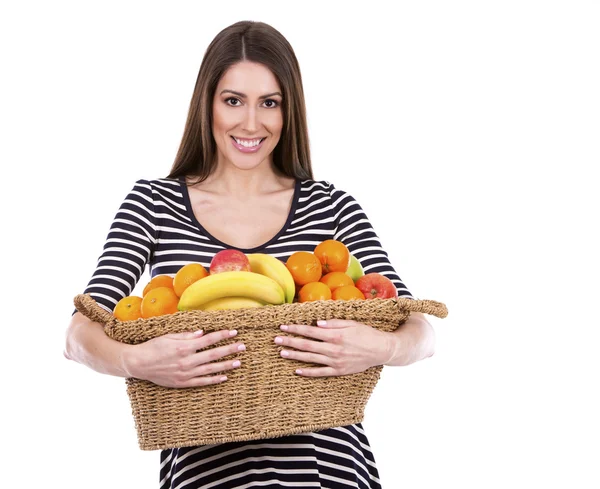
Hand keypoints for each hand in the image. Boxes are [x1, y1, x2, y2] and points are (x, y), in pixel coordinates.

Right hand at [124, 329, 244, 387]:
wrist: (138, 364)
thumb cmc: (153, 347)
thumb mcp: (168, 337)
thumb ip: (186, 335)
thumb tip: (202, 332)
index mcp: (184, 347)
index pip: (208, 340)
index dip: (222, 335)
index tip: (234, 332)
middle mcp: (187, 360)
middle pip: (213, 354)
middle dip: (229, 350)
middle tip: (243, 347)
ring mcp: (186, 373)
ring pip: (211, 369)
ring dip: (226, 365)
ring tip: (238, 362)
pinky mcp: (183, 383)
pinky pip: (202, 382)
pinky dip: (214, 380)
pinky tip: (224, 377)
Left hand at [274, 319, 394, 376]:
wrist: (381, 350)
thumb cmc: (366, 333)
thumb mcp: (351, 323)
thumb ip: (333, 323)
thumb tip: (317, 323)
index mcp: (335, 335)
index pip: (310, 331)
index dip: (295, 329)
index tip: (283, 327)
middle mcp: (333, 349)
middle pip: (307, 345)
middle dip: (290, 341)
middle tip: (276, 339)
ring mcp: (335, 361)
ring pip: (310, 358)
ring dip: (295, 355)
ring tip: (281, 352)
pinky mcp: (339, 371)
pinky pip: (320, 373)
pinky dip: (308, 372)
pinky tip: (297, 371)